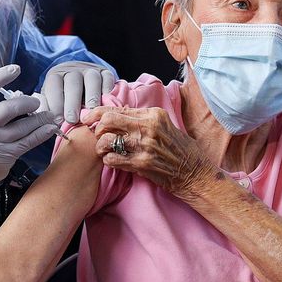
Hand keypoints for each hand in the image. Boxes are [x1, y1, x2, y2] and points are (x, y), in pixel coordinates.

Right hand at [0, 64, 62, 193]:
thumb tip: (18, 96)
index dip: (1, 76)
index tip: (16, 69)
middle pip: (8, 109)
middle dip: (26, 103)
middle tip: (36, 102)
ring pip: (22, 127)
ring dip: (39, 119)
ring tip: (49, 115)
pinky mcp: (4, 155)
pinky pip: (27, 142)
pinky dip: (40, 134)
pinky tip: (49, 128)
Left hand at [42, 61, 115, 123]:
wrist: (81, 80)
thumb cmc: (63, 97)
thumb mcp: (51, 99)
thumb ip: (47, 108)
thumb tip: (44, 120)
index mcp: (56, 75)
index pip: (54, 86)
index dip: (55, 103)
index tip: (57, 120)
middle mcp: (73, 70)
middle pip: (73, 83)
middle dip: (72, 102)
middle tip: (72, 120)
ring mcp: (91, 70)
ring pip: (92, 79)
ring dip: (92, 96)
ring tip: (91, 111)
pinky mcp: (105, 72)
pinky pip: (108, 79)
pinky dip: (108, 90)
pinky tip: (106, 103)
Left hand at [81, 106, 214, 199]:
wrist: (194, 173)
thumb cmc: (179, 149)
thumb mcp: (164, 125)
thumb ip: (141, 119)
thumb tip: (116, 114)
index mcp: (153, 114)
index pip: (116, 108)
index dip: (96, 113)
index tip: (87, 118)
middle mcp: (148, 127)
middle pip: (108, 121)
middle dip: (97, 129)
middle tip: (98, 136)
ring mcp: (144, 146)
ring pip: (107, 140)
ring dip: (101, 146)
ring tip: (104, 150)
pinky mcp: (141, 164)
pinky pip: (112, 159)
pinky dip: (108, 160)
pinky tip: (113, 161)